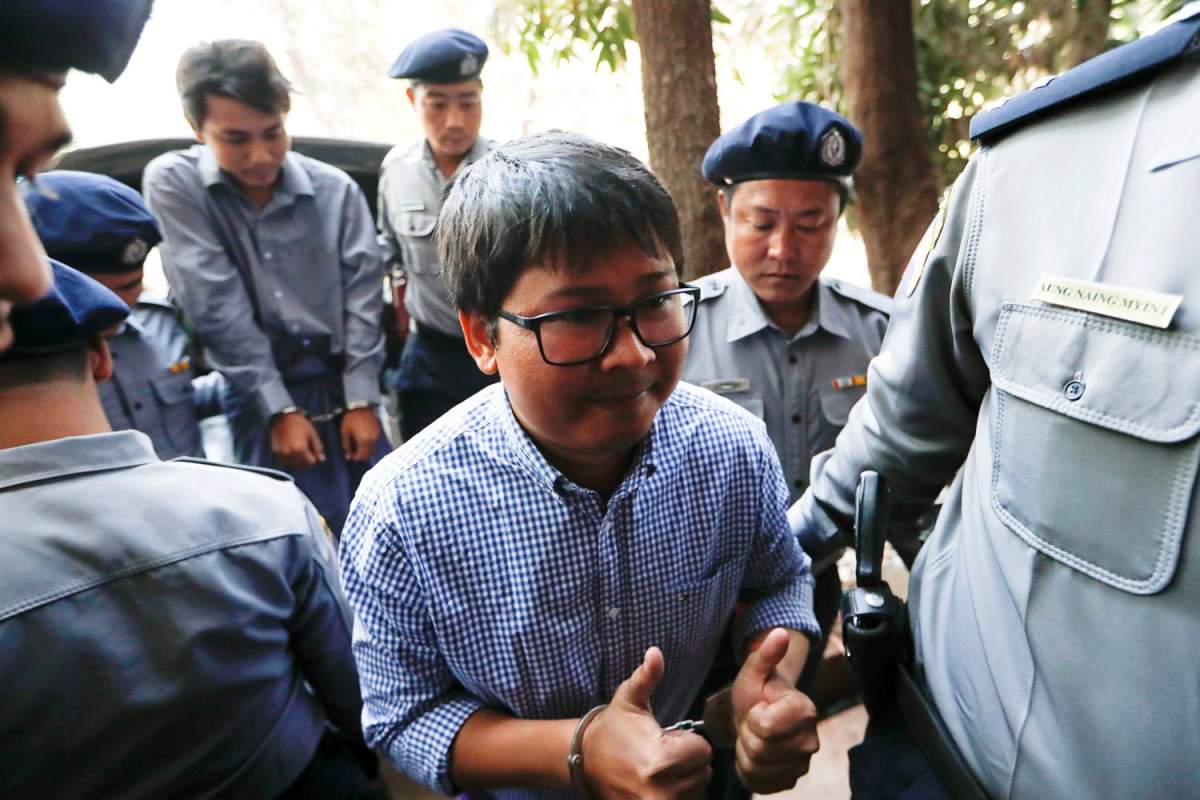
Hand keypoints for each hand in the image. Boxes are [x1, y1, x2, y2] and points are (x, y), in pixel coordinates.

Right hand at [269, 411, 324, 468]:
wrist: (282, 417)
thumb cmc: (300, 424)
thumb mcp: (312, 435)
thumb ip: (318, 448)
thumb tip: (322, 459)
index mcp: (300, 449)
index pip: (311, 462)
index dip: (314, 457)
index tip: (313, 450)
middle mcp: (290, 454)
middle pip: (302, 465)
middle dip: (307, 460)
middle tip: (307, 450)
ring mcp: (282, 454)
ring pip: (293, 465)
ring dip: (298, 462)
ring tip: (300, 451)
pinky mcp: (276, 452)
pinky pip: (285, 462)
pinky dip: (290, 460)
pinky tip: (293, 452)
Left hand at [340, 406, 380, 460]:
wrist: (361, 406)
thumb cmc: (351, 419)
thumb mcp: (345, 432)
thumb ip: (346, 446)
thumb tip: (347, 456)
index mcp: (363, 441)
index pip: (362, 455)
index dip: (355, 457)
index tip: (350, 456)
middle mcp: (372, 440)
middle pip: (368, 454)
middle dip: (361, 455)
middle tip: (354, 453)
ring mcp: (376, 436)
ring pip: (372, 449)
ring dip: (366, 451)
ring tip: (358, 447)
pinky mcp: (378, 432)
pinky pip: (374, 443)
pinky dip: (369, 445)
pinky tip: (363, 441)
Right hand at [583, 647, 711, 798]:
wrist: (586, 760)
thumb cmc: (614, 726)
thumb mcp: (630, 698)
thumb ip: (647, 676)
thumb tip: (655, 652)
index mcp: (661, 760)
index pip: (703, 751)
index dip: (687, 742)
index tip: (664, 739)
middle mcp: (663, 790)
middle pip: (703, 773)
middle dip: (687, 762)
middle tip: (660, 754)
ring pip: (696, 791)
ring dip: (683, 780)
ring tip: (657, 769)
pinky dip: (677, 794)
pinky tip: (658, 784)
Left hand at [730, 629, 819, 793]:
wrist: (762, 711)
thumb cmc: (758, 690)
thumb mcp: (754, 670)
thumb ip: (766, 653)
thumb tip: (779, 632)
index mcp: (804, 711)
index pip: (766, 727)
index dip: (753, 717)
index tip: (758, 707)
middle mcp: (809, 741)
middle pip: (759, 750)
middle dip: (747, 735)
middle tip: (753, 722)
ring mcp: (801, 763)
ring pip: (757, 769)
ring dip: (747, 753)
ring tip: (754, 736)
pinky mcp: (790, 780)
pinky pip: (759, 784)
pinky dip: (750, 771)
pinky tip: (755, 753)